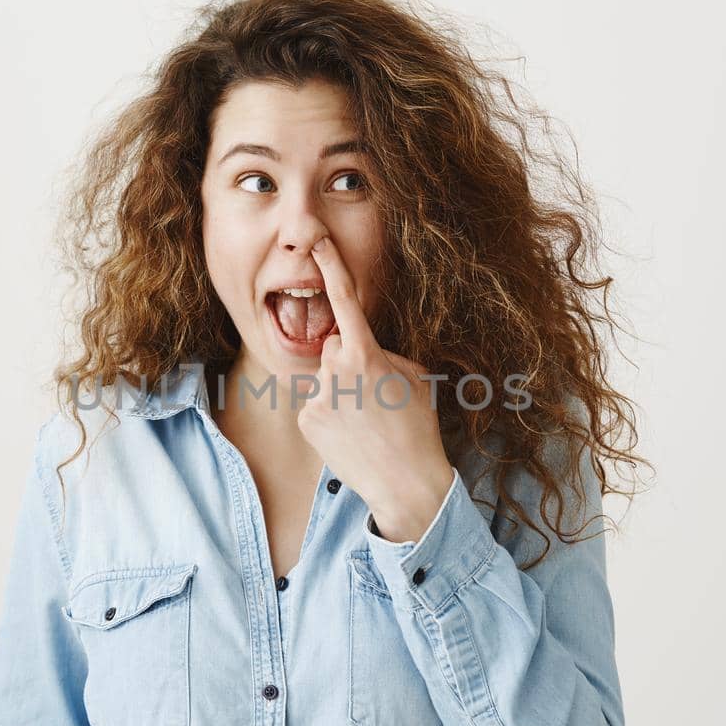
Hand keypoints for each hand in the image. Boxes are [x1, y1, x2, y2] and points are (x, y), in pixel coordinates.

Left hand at [297, 236, 454, 542]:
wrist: (406, 484)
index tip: (317, 242)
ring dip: (342, 390)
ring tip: (367, 421)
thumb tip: (364, 352)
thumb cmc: (418, 428)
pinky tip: (351, 433)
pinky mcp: (307, 419)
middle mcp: (336, 370)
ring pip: (326, 377)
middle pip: (335, 347)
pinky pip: (317, 403)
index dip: (331, 266)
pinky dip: (331, 414)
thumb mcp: (414, 379)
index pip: (345, 300)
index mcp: (366, 354)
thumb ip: (384, 354)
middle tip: (376, 395)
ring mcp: (317, 396)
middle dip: (351, 360)